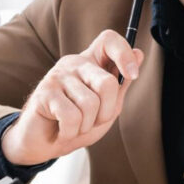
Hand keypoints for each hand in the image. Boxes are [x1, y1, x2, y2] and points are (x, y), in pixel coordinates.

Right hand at [0, 30, 143, 165]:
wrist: (44, 144)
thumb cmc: (75, 124)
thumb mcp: (106, 106)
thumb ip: (121, 84)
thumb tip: (140, 53)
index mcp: (90, 63)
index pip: (108, 39)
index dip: (124, 53)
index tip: (133, 75)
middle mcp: (74, 64)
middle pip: (107, 83)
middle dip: (106, 112)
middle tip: (92, 121)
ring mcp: (58, 76)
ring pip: (90, 104)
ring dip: (85, 125)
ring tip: (74, 126)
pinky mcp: (44, 93)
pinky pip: (71, 117)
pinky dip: (70, 132)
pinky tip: (62, 130)